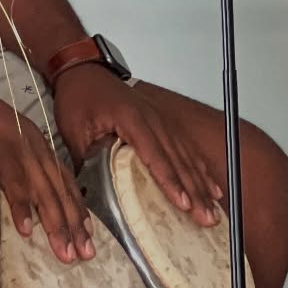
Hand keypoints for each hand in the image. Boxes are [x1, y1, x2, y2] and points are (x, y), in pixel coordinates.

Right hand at [0, 80, 94, 262]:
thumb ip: (25, 168)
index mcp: (41, 148)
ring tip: (64, 252)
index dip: (78, 209)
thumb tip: (30, 201)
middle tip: (85, 254)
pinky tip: (27, 230)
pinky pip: (13, 185)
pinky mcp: (0, 156)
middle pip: (60, 192)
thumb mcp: (15, 143)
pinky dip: (21, 207)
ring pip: (44, 193)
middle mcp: (38, 151)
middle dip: (74, 225)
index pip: (66, 183)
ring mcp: (21, 153)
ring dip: (55, 224)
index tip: (90, 235)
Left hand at [54, 65, 222, 225]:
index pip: (155, 155)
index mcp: (131, 118)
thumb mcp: (74, 130)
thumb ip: (88, 160)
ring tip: (213, 208)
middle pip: (178, 158)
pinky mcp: (161, 122)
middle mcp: (152, 118)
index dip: (170, 181)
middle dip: (195, 190)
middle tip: (207, 217)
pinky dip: (198, 167)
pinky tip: (209, 183)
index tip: (183, 203)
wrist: (84, 70)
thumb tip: (93, 193)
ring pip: (186, 155)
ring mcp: (160, 118)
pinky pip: (184, 147)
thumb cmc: (79, 96)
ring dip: (201, 183)